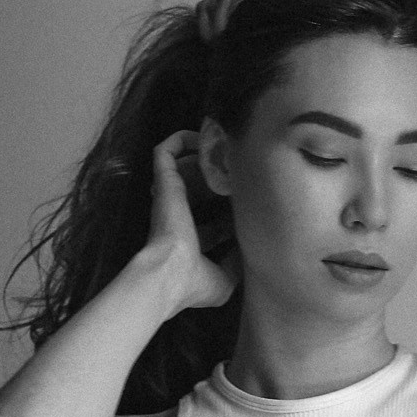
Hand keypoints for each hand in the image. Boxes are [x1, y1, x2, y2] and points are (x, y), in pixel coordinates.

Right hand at [147, 130, 239, 309]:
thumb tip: (251, 250)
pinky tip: (203, 134)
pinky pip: (165, 150)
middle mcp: (180, 215)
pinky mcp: (164, 181)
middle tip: (243, 170)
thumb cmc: (195, 281)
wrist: (171, 273)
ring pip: (184, 165)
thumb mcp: (225, 280)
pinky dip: (181, 139)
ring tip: (226, 146)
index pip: (212, 219)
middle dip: (219, 179)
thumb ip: (239, 264)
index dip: (231, 210)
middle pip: (200, 188)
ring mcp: (170, 196)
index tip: (251, 203)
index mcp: (193, 239)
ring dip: (202, 155)